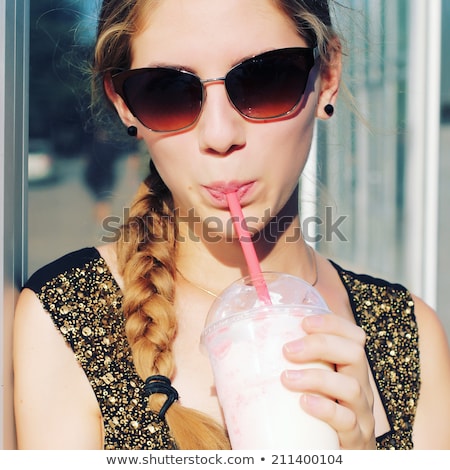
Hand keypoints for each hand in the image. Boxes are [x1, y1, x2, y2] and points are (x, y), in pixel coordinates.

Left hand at [281, 313, 376, 448]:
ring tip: (287, 378)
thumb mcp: (302, 387)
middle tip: (288, 350)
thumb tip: (227, 353)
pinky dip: (326, 409)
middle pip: (354, 353)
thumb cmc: (310, 417)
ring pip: (352, 387)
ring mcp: (361, 414)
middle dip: (321, 344)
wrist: (329, 456)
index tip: (304, 322)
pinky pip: (348, 421)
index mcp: (347, 370)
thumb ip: (278, 368)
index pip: (352, 337)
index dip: (333, 324)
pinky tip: (305, 403)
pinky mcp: (356, 440)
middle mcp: (359, 387)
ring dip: (317, 378)